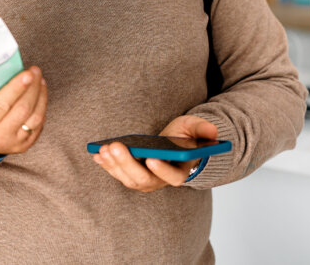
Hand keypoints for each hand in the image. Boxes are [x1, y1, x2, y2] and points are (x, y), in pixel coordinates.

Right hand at [0, 53, 47, 155]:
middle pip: (22, 109)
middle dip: (32, 88)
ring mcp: (13, 143)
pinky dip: (42, 106)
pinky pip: (39, 124)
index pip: (2, 104)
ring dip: (40, 95)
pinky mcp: (24, 144)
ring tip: (39, 78)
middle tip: (34, 70)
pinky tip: (40, 91)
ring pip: (34, 117)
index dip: (16, 88)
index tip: (27, 73)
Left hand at [92, 115, 217, 192]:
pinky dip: (106, 165)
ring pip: (128, 178)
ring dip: (114, 165)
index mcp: (180, 171)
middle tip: (114, 147)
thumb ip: (202, 130)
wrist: (171, 144)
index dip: (162, 169)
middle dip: (127, 163)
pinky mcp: (131, 175)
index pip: (172, 176)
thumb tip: (212, 132)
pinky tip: (97, 154)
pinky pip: (117, 174)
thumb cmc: (184, 136)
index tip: (151, 158)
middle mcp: (160, 180)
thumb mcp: (194, 128)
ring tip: (103, 149)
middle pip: (143, 179)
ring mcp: (144, 180)